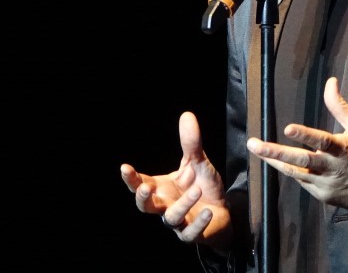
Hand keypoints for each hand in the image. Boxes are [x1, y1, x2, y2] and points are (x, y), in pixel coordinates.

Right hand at [120, 111, 231, 249]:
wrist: (223, 212)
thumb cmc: (203, 187)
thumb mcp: (197, 163)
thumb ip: (191, 143)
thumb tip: (187, 114)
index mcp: (162, 189)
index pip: (141, 183)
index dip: (131, 178)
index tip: (124, 167)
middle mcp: (165, 206)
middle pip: (146, 206)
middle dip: (142, 198)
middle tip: (144, 188)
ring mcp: (178, 222)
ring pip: (171, 217)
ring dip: (182, 204)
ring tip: (196, 189)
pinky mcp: (193, 233)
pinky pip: (191, 232)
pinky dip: (198, 223)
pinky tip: (207, 212)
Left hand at [247, 76, 347, 212]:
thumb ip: (340, 106)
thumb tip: (330, 81)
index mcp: (342, 148)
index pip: (321, 140)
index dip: (305, 135)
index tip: (288, 129)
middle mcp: (331, 167)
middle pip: (300, 160)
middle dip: (275, 152)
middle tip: (255, 144)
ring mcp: (325, 184)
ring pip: (295, 173)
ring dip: (275, 162)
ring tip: (257, 151)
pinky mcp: (322, 195)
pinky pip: (302, 182)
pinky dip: (291, 171)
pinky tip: (278, 162)